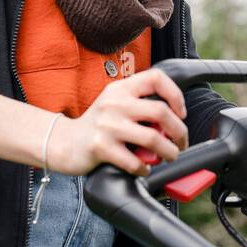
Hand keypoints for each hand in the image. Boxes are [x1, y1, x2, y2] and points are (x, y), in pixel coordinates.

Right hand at [51, 68, 188, 176]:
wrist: (65, 142)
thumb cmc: (97, 124)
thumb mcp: (115, 103)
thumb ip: (139, 103)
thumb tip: (174, 119)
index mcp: (121, 88)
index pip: (156, 78)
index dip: (175, 94)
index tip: (181, 112)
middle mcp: (115, 103)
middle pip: (160, 111)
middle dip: (179, 130)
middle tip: (181, 142)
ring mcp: (107, 125)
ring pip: (152, 138)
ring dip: (169, 151)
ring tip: (170, 156)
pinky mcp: (101, 147)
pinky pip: (134, 161)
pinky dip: (145, 167)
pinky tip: (145, 168)